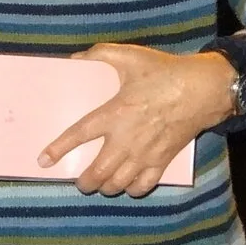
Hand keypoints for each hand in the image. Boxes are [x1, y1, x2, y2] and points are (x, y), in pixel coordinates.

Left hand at [40, 43, 234, 197]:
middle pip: (97, 173)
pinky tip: (127, 185)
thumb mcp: (131, 55)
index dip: (59, 149)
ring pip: (117, 184)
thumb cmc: (165, 72)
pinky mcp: (162, 161)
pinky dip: (131, 190)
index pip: (79, 135)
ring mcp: (144, 154)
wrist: (202, 89)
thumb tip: (75, 59)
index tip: (43, 160)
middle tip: (79, 180)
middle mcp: (126, 139)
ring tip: (99, 184)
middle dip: (84, 182)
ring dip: (104, 188)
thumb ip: (100, 54)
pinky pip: (143, 186)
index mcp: (115, 113)